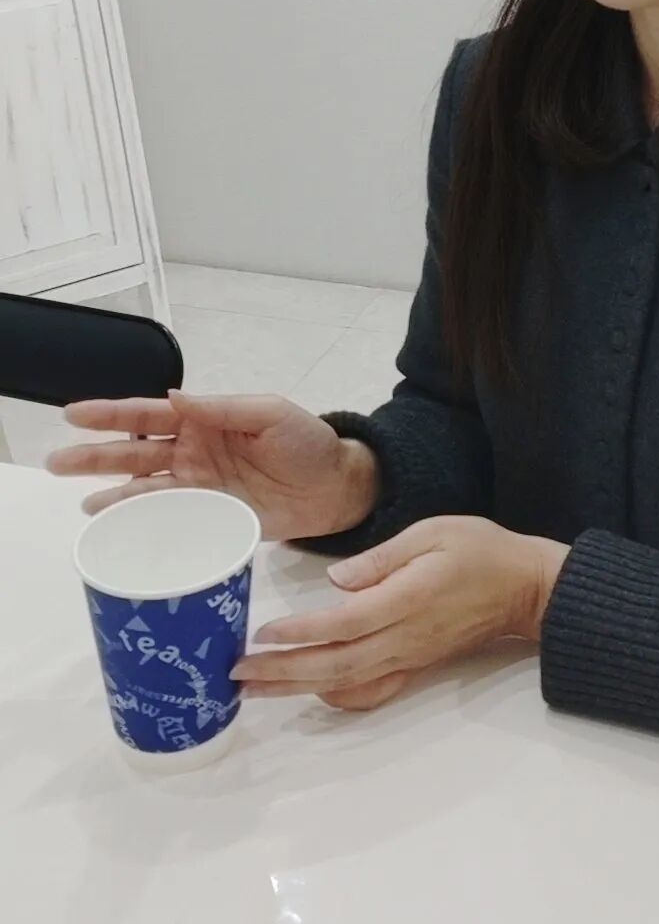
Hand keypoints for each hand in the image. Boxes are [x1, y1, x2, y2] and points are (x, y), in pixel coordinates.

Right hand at [45, 389, 377, 542]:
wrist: (337, 488)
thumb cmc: (307, 441)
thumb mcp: (269, 413)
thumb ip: (222, 408)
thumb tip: (174, 398)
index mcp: (205, 419)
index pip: (149, 414)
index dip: (111, 414)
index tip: (74, 414)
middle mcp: (194, 452)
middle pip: (134, 452)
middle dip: (95, 456)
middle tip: (57, 461)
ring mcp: (200, 487)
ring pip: (144, 488)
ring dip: (111, 494)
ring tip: (81, 503)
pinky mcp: (211, 518)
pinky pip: (170, 517)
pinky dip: (141, 521)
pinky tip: (118, 525)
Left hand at [231, 514, 571, 711]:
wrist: (523, 588)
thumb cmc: (480, 550)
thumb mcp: (433, 532)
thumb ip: (383, 557)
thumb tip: (336, 581)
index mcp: (407, 598)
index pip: (345, 622)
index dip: (301, 632)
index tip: (261, 633)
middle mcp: (403, 636)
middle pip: (335, 662)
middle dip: (282, 671)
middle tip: (236, 672)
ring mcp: (407, 657)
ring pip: (345, 681)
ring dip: (297, 687)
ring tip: (254, 687)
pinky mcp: (413, 666)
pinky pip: (369, 691)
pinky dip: (334, 698)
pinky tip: (306, 692)